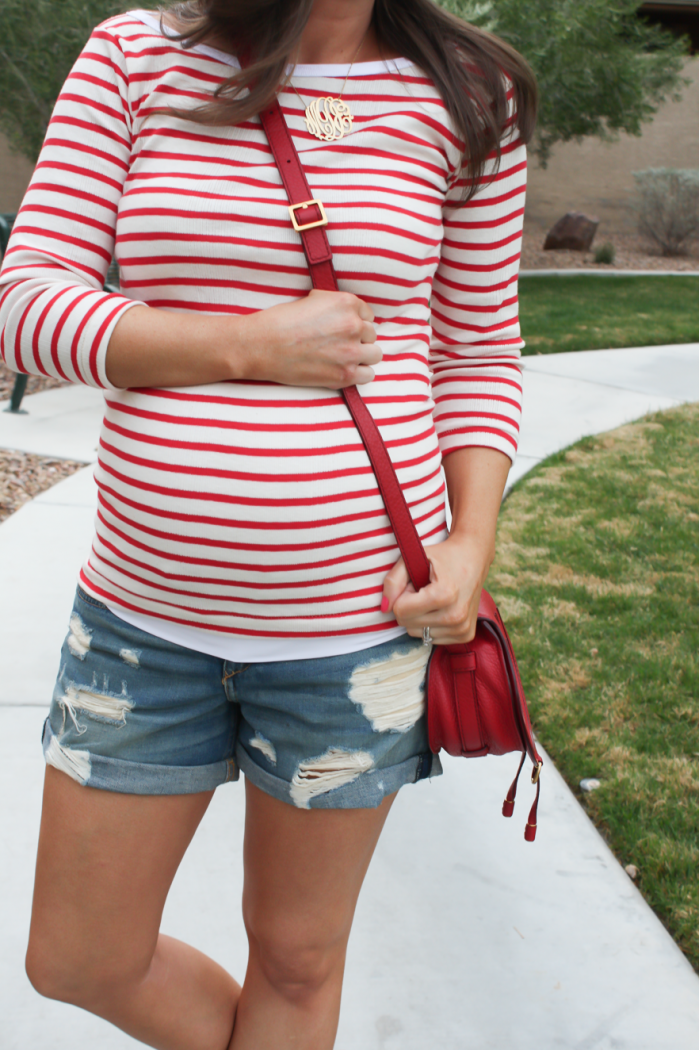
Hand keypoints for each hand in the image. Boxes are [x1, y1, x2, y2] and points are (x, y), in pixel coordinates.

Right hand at [238, 289, 379, 387]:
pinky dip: (359, 374)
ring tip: (344, 358)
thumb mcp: (312, 300)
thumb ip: (335, 306)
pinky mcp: (345, 374)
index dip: (356, 323)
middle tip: (338, 345)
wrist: (262, 345)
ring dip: (362, 356)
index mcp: (346, 303)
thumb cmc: (281, 321)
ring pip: (374, 354)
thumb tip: (348, 314)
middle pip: (371, 335)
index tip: (343, 330)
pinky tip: (345, 371)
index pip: (367, 315)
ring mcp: (351, 351)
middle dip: (358, 339)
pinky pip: (368, 375)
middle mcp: (354, 325)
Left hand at [381, 533, 493, 645]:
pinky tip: (441, 608)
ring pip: (417, 633)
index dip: (402, 595)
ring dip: (419, 616)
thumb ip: (393, 580)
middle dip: (409, 606)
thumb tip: (384, 608)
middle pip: (407, 624)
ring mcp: (462, 628)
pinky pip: (431, 638)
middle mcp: (456, 616)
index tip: (415, 583)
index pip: (400, 611)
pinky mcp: (465, 635)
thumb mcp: (415, 558)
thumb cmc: (442, 556)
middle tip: (424, 589)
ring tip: (432, 598)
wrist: (474, 558)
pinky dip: (430, 624)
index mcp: (444, 595)